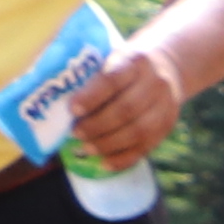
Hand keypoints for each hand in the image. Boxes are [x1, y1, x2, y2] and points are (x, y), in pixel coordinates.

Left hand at [59, 47, 189, 166]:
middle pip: (127, 109)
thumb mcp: (111, 58)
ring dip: (109, 143)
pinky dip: (124, 158)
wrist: (166, 69)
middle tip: (75, 133)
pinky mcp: (167, 127)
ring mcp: (166, 107)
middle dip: (98, 125)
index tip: (72, 109)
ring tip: (86, 148)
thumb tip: (56, 102)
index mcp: (136, 62)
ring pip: (139, 131)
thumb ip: (91, 76)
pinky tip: (105, 164)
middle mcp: (156, 84)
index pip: (113, 80)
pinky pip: (147, 147)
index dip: (92, 97)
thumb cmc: (123, 66)